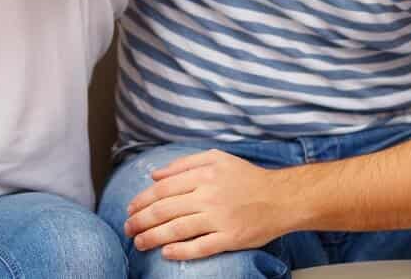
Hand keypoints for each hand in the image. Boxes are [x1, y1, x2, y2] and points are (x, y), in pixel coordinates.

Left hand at [123, 149, 298, 260]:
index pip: (163, 189)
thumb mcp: (216, 158)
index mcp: (203, 175)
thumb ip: (184, 164)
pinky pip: (201, 247)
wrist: (282, 198)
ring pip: (178, 229)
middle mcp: (209, 196)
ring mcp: (220, 219)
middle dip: (141, 221)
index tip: (130, 209)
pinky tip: (166, 252)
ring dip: (154, 237)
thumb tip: (155, 175)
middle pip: (166, 210)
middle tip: (128, 229)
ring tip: (139, 242)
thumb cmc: (247, 178)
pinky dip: (182, 251)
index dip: (142, 201)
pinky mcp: (231, 238)